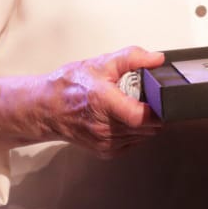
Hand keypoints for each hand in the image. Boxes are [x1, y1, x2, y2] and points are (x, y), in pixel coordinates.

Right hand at [44, 45, 163, 157]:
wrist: (46, 108)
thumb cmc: (68, 86)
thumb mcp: (100, 63)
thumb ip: (132, 58)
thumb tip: (156, 59)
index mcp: (104, 102)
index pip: (141, 117)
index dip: (158, 110)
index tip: (161, 100)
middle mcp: (105, 127)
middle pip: (147, 127)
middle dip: (153, 113)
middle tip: (145, 98)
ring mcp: (105, 142)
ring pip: (142, 136)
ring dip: (143, 123)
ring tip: (131, 107)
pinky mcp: (105, 151)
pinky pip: (132, 143)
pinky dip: (133, 132)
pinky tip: (122, 119)